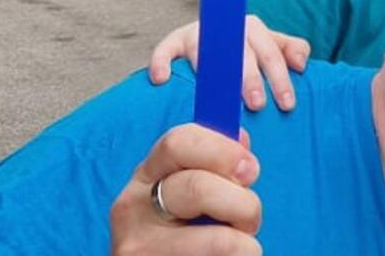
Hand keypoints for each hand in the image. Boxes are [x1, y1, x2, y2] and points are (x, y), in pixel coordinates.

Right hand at [109, 123, 261, 254]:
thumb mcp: (189, 192)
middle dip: (243, 204)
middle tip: (250, 219)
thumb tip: (240, 140)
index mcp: (147, 175)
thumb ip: (214, 164)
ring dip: (245, 243)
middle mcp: (134, 207)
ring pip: (219, 240)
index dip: (223, 151)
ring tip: (240, 248)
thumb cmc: (185, 232)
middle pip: (199, 188)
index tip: (250, 170)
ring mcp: (140, 246)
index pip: (178, 142)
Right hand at [147, 16, 310, 110]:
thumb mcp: (270, 49)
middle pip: (239, 52)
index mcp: (252, 29)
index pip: (271, 53)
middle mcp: (226, 28)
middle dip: (250, 78)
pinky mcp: (173, 42)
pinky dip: (162, 61)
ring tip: (216, 98)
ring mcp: (198, 33)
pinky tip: (162, 79)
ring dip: (210, 72)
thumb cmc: (245, 53)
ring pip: (205, 50)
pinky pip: (165, 49)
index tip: (287, 104)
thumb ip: (290, 50)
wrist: (210, 42)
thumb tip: (302, 63)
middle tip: (257, 105)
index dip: (280, 77)